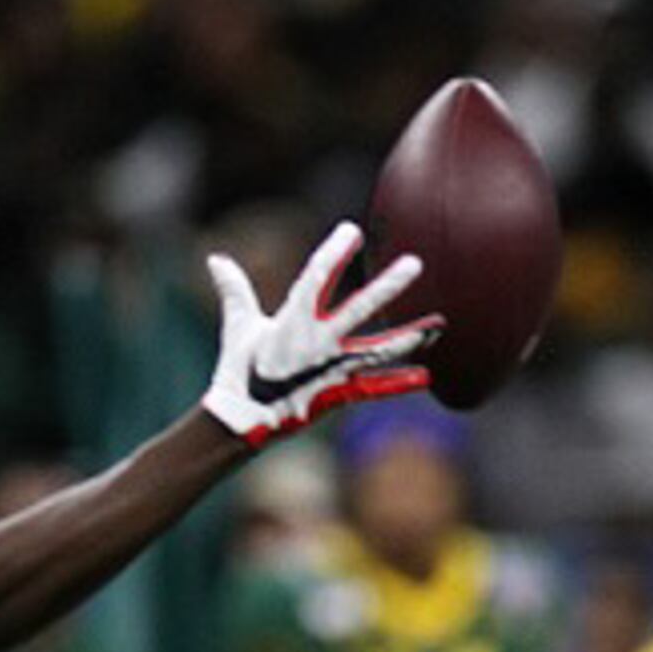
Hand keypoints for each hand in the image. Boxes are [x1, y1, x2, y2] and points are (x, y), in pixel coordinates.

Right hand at [200, 223, 437, 446]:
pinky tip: (426, 377)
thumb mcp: (238, 325)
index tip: (351, 231)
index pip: (315, 277)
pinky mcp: (337, 394)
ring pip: (376, 349)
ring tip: (437, 325)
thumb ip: (234, 290)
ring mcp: (331, 369)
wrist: (242, 420)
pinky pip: (373, 388)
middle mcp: (316, 342)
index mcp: (291, 320)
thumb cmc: (240, 369)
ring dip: (407, 337)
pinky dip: (398, 383)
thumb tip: (215, 259)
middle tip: (414, 263)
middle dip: (387, 286)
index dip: (333, 253)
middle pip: (358, 308)